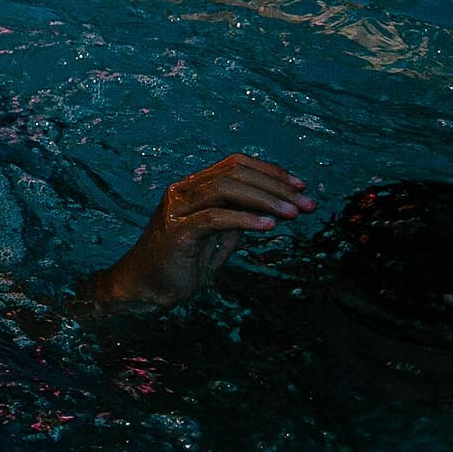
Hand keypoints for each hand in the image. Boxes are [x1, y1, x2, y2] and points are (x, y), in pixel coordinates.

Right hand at [90, 155, 314, 309]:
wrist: (146, 287)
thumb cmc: (182, 263)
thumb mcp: (219, 236)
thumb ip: (238, 218)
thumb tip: (271, 208)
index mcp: (193, 187)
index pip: (235, 164)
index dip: (270, 171)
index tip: (301, 186)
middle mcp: (183, 190)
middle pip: (234, 173)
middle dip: (276, 187)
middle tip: (307, 204)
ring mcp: (178, 208)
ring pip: (225, 188)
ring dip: (265, 200)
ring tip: (293, 214)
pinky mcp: (177, 230)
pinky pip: (215, 217)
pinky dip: (245, 219)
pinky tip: (269, 226)